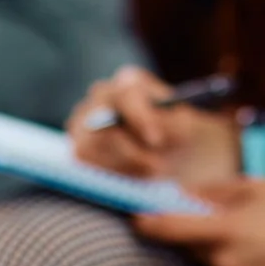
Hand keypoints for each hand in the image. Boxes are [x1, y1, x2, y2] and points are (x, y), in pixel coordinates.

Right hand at [68, 65, 239, 187]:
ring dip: (121, 168)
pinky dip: (109, 178)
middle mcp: (101, 97)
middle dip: (129, 152)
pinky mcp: (79, 149)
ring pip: (89, 148)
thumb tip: (156, 141)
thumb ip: (172, 128)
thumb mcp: (185, 129)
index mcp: (130, 82)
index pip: (127, 95)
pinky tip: (133, 183)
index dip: (141, 118)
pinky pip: (84, 166)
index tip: (158, 140)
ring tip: (151, 177)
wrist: (173, 156)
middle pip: (100, 122)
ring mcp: (83, 122)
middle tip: (156, 170)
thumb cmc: (180, 135)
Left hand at [134, 177, 264, 265]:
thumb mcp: (255, 189)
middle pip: (186, 249)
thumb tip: (176, 195)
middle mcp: (221, 263)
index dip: (145, 221)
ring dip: (214, 257)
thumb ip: (211, 193)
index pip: (166, 228)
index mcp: (223, 229)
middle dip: (194, 235)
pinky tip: (256, 265)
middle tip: (223, 223)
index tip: (137, 216)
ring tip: (249, 245)